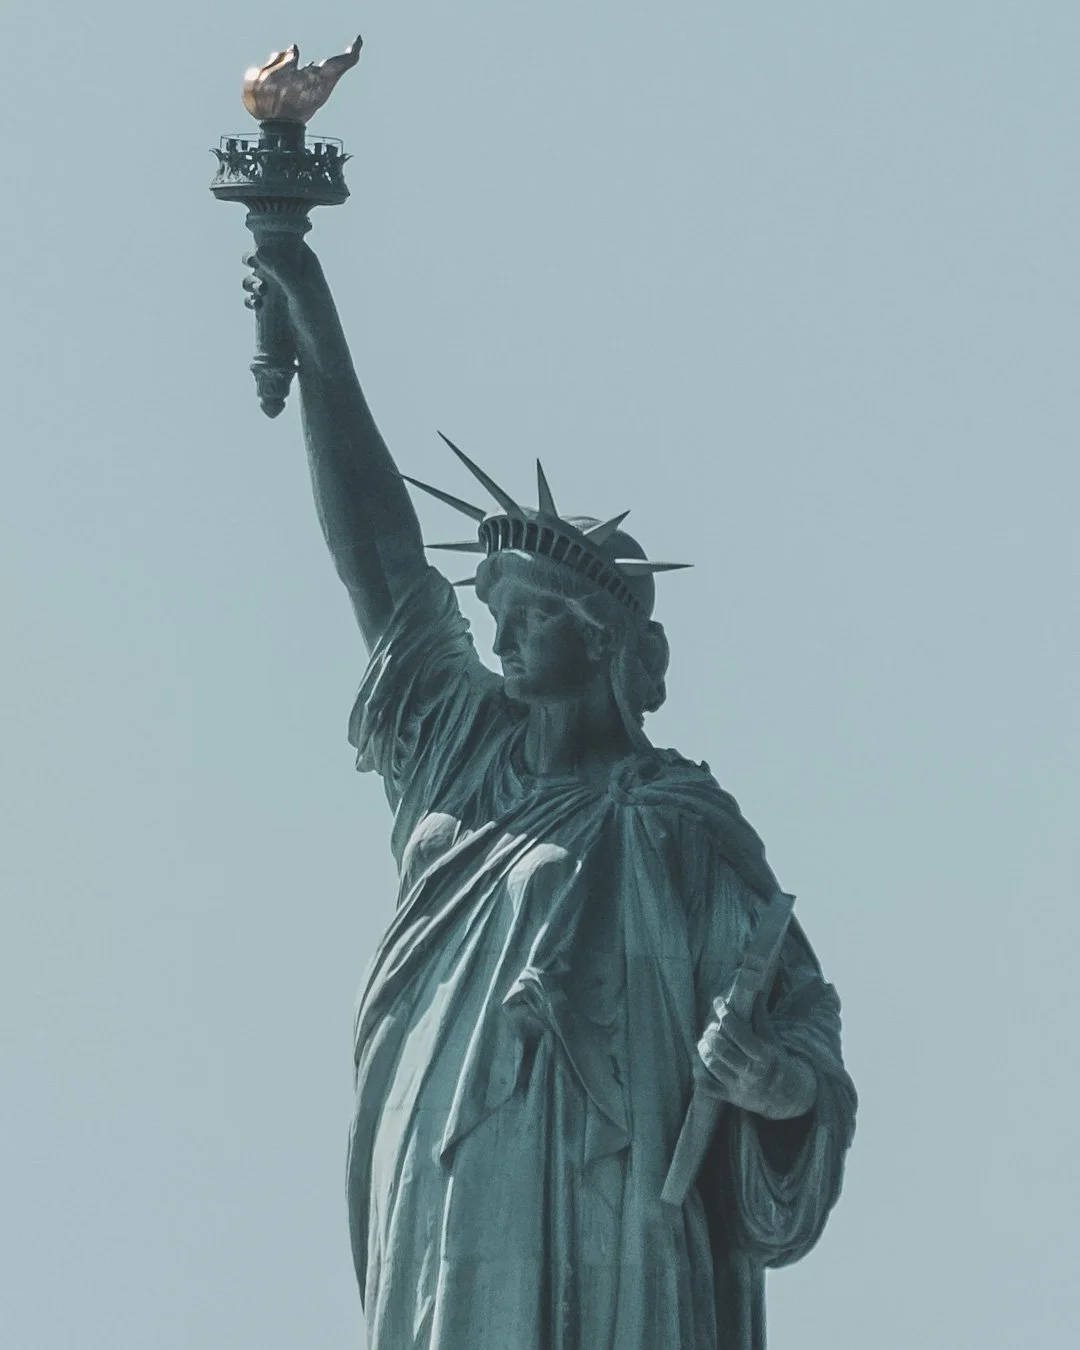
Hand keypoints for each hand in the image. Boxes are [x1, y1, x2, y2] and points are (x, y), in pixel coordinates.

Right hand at [240, 240, 314, 312]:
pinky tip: (255, 306)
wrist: (321, 350)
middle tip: (251, 266)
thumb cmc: (317, 318)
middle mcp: (295, 272)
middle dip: (254, 261)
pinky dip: (253, 299)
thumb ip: (281, 270)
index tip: (256, 247)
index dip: (267, 239)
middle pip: (266, 255)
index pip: (284, 238)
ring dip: (252, 282)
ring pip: (259, 276)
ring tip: (259, 294)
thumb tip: (258, 250)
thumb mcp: (299, 292)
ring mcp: (285, 289)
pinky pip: (258, 296)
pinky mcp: (277, 306)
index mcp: (306, 261)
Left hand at [696, 995, 816, 1120]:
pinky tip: (699, 1061)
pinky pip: (708, 1086)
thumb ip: (760, 1016)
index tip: (718, 1001)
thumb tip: (755, 990)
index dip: (727, 1015)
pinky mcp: (730, 1098)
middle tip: (709, 1027)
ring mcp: (739, 1087)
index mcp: (764, 1056)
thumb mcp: (772, 1039)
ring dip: (704, 1050)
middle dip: (712, 1035)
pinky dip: (699, 1073)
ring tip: (704, 1041)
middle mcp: (751, 1073)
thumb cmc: (776, 1061)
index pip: (741, 1034)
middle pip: (724, 1051)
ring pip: (713, 1067)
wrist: (785, 1096)